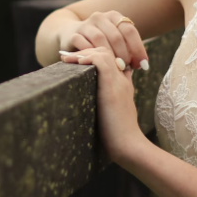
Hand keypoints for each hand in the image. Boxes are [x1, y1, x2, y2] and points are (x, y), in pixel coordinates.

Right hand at [59, 11, 149, 71]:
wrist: (70, 34)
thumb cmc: (100, 41)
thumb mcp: (115, 40)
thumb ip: (128, 48)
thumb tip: (143, 63)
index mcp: (114, 16)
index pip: (130, 30)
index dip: (138, 49)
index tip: (144, 64)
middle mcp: (100, 17)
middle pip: (116, 36)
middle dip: (124, 55)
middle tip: (127, 68)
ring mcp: (86, 25)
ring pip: (100, 39)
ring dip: (109, 56)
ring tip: (115, 67)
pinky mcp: (73, 34)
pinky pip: (84, 45)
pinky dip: (92, 55)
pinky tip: (98, 64)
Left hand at [59, 46, 145, 162]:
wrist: (128, 145)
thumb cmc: (118, 135)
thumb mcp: (114, 114)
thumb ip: (108, 103)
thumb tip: (95, 101)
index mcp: (123, 84)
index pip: (111, 59)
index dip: (93, 56)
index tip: (76, 61)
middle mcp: (122, 80)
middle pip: (106, 52)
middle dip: (85, 51)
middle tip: (68, 57)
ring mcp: (118, 82)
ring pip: (104, 52)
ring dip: (83, 52)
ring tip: (67, 58)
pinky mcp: (112, 88)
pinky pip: (101, 61)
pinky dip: (87, 57)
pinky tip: (75, 63)